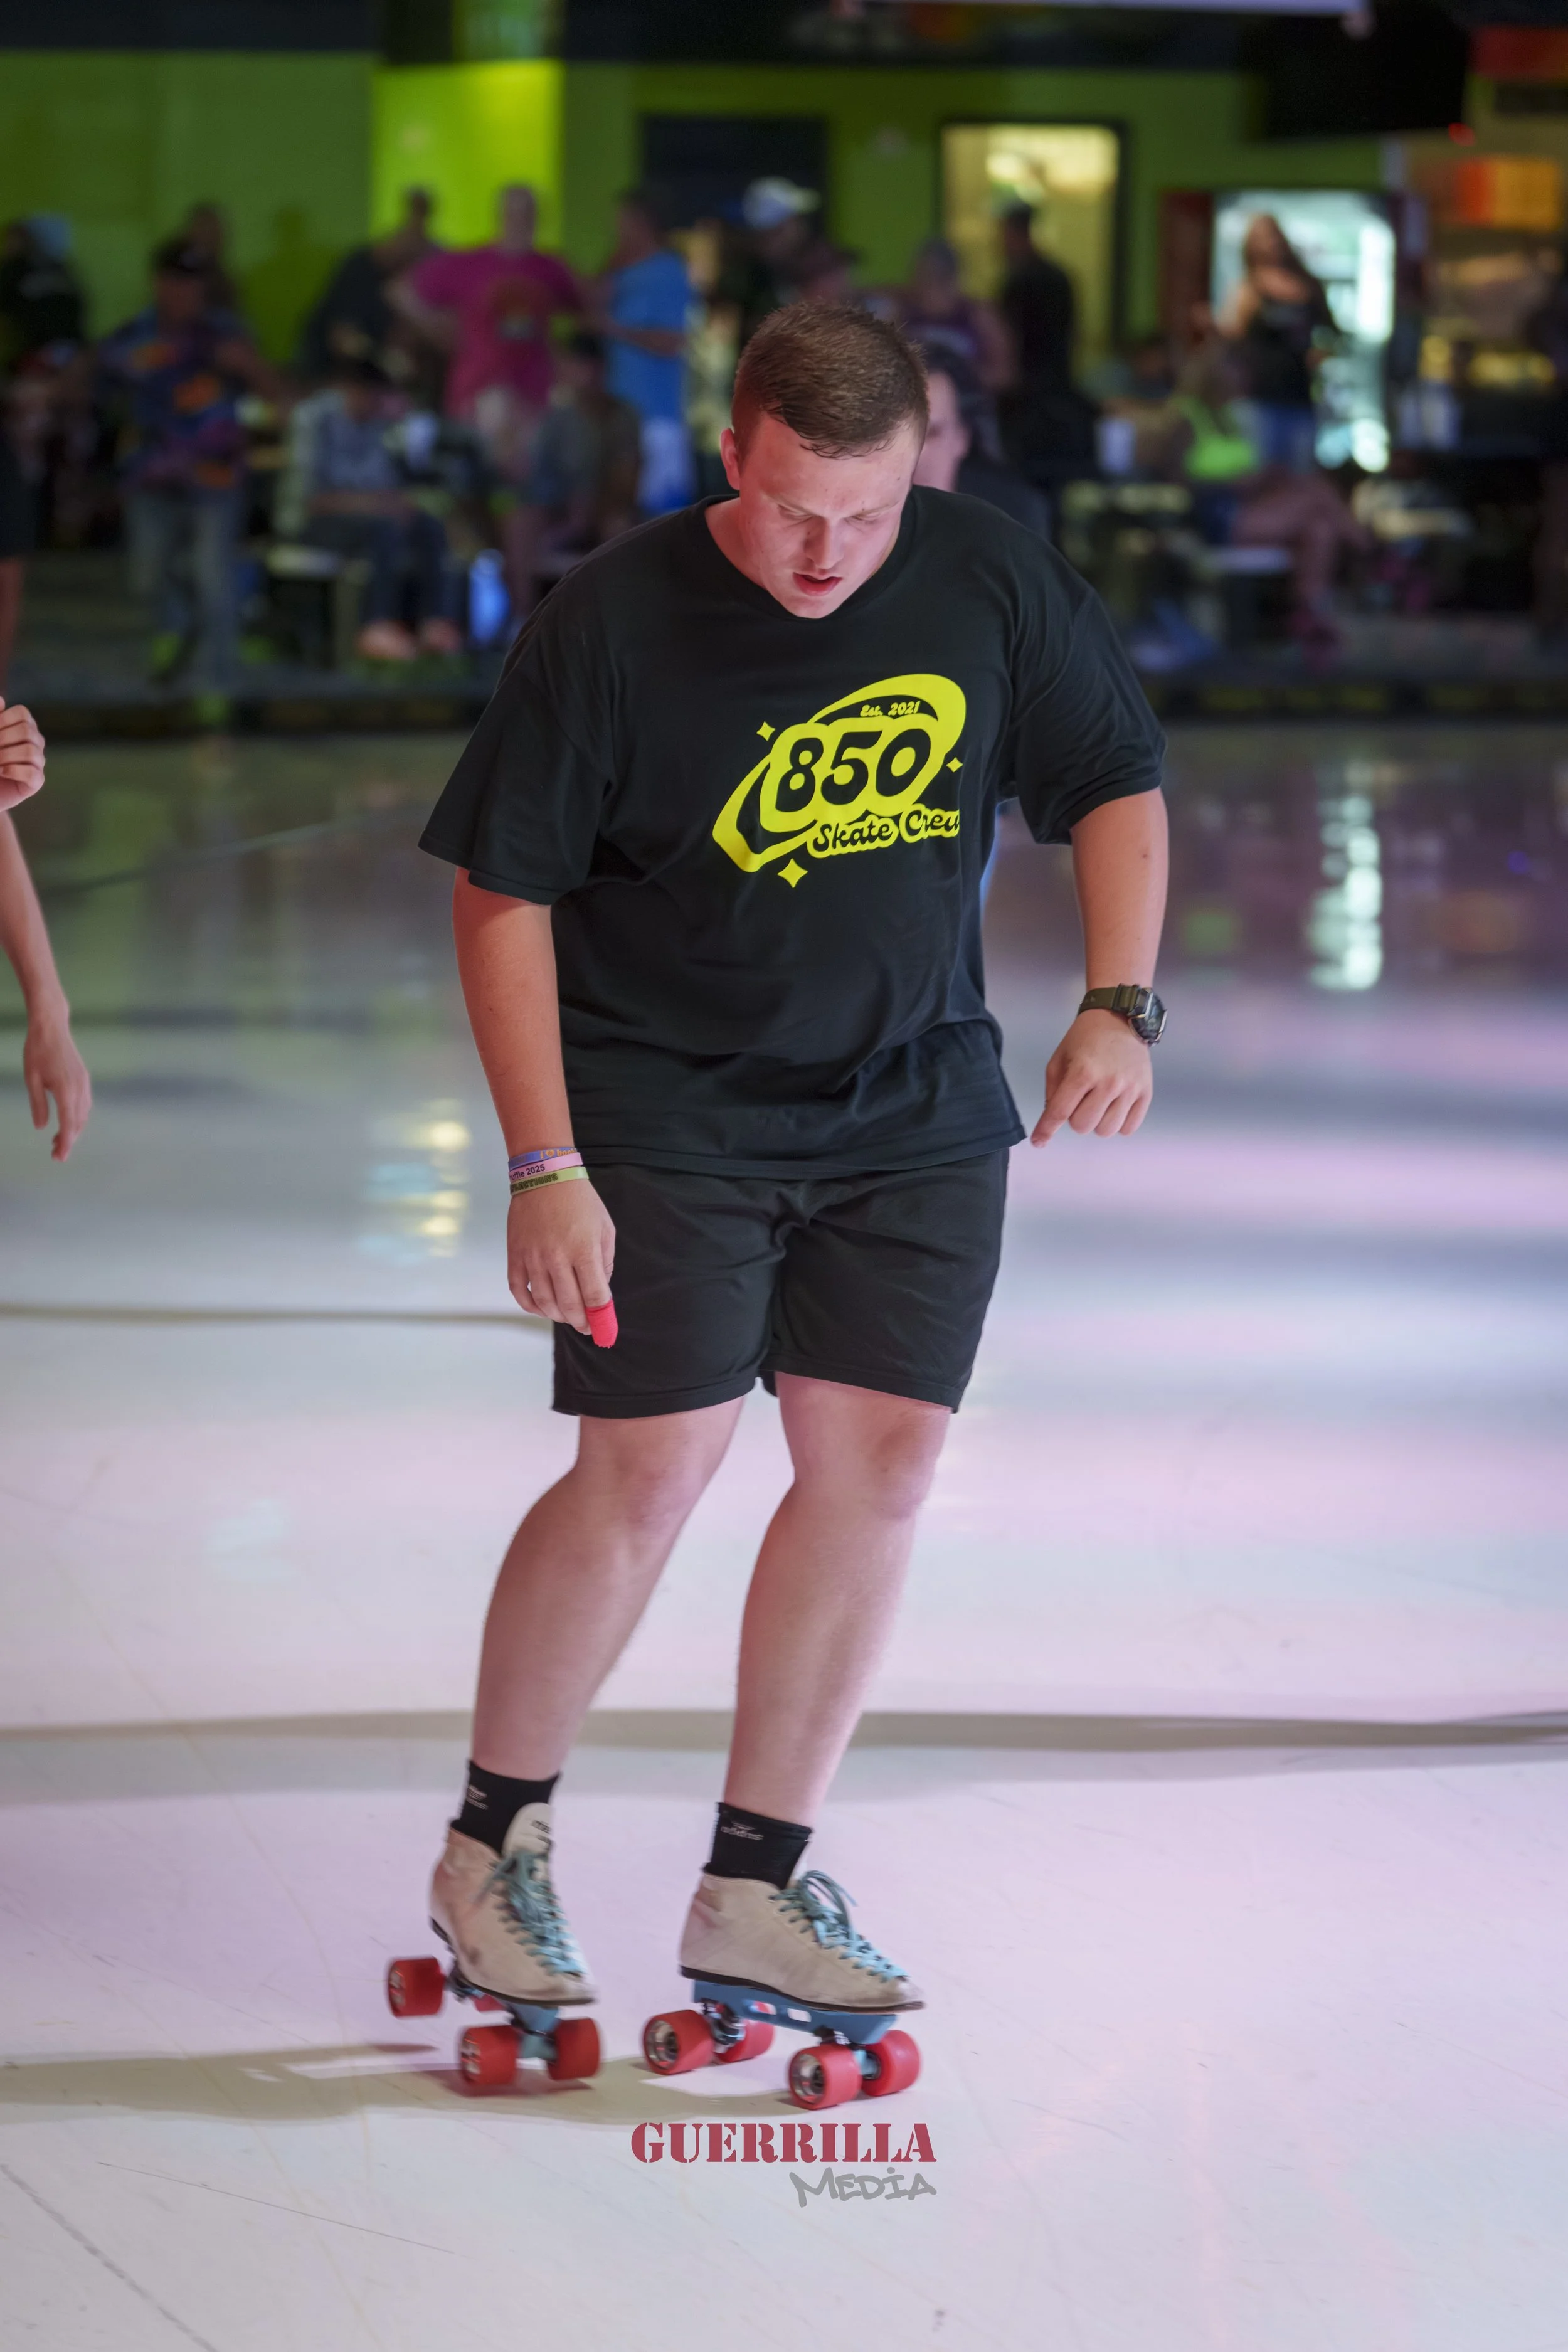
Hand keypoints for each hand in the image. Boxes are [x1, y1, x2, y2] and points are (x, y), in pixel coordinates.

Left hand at [0, 702, 43, 813]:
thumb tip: (1, 700)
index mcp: (24, 725)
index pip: (23, 713)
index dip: (4, 720)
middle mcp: (35, 741)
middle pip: (27, 731)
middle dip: (3, 739)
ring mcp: (38, 761)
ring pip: (31, 751)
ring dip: (5, 756)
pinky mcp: (36, 781)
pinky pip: (32, 773)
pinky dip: (13, 771)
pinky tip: (0, 772)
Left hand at [24, 1001, 90, 1160]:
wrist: (51, 1026)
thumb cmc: (37, 1051)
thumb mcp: (32, 1079)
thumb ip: (38, 1104)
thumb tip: (42, 1127)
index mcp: (66, 1090)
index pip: (68, 1125)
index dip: (65, 1143)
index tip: (59, 1158)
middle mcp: (79, 1089)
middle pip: (78, 1123)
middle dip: (69, 1140)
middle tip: (55, 1153)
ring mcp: (84, 1083)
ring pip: (83, 1115)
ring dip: (74, 1130)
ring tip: (59, 1139)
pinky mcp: (84, 1079)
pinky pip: (85, 1104)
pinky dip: (78, 1117)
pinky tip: (68, 1120)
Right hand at [506, 1177, 614, 1334]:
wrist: (544, 1175)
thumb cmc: (580, 1201)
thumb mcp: (604, 1228)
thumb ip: (605, 1262)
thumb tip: (600, 1292)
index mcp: (584, 1249)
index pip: (594, 1296)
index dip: (600, 1318)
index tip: (603, 1327)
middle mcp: (557, 1257)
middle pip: (569, 1305)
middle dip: (580, 1322)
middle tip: (585, 1326)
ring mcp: (533, 1257)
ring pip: (544, 1302)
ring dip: (557, 1315)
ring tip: (566, 1315)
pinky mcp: (515, 1255)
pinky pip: (518, 1291)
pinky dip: (529, 1306)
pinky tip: (541, 1308)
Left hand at [1032, 1010, 1152, 1144]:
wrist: (1120, 1018)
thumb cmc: (1086, 1037)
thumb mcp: (1059, 1059)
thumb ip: (1053, 1090)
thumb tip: (1053, 1120)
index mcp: (1082, 1072)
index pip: (1060, 1112)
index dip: (1046, 1130)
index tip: (1039, 1141)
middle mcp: (1108, 1082)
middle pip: (1083, 1126)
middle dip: (1075, 1118)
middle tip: (1079, 1100)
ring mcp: (1130, 1089)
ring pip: (1106, 1131)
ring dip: (1097, 1122)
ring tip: (1098, 1103)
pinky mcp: (1146, 1093)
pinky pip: (1129, 1128)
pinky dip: (1118, 1123)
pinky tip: (1114, 1107)